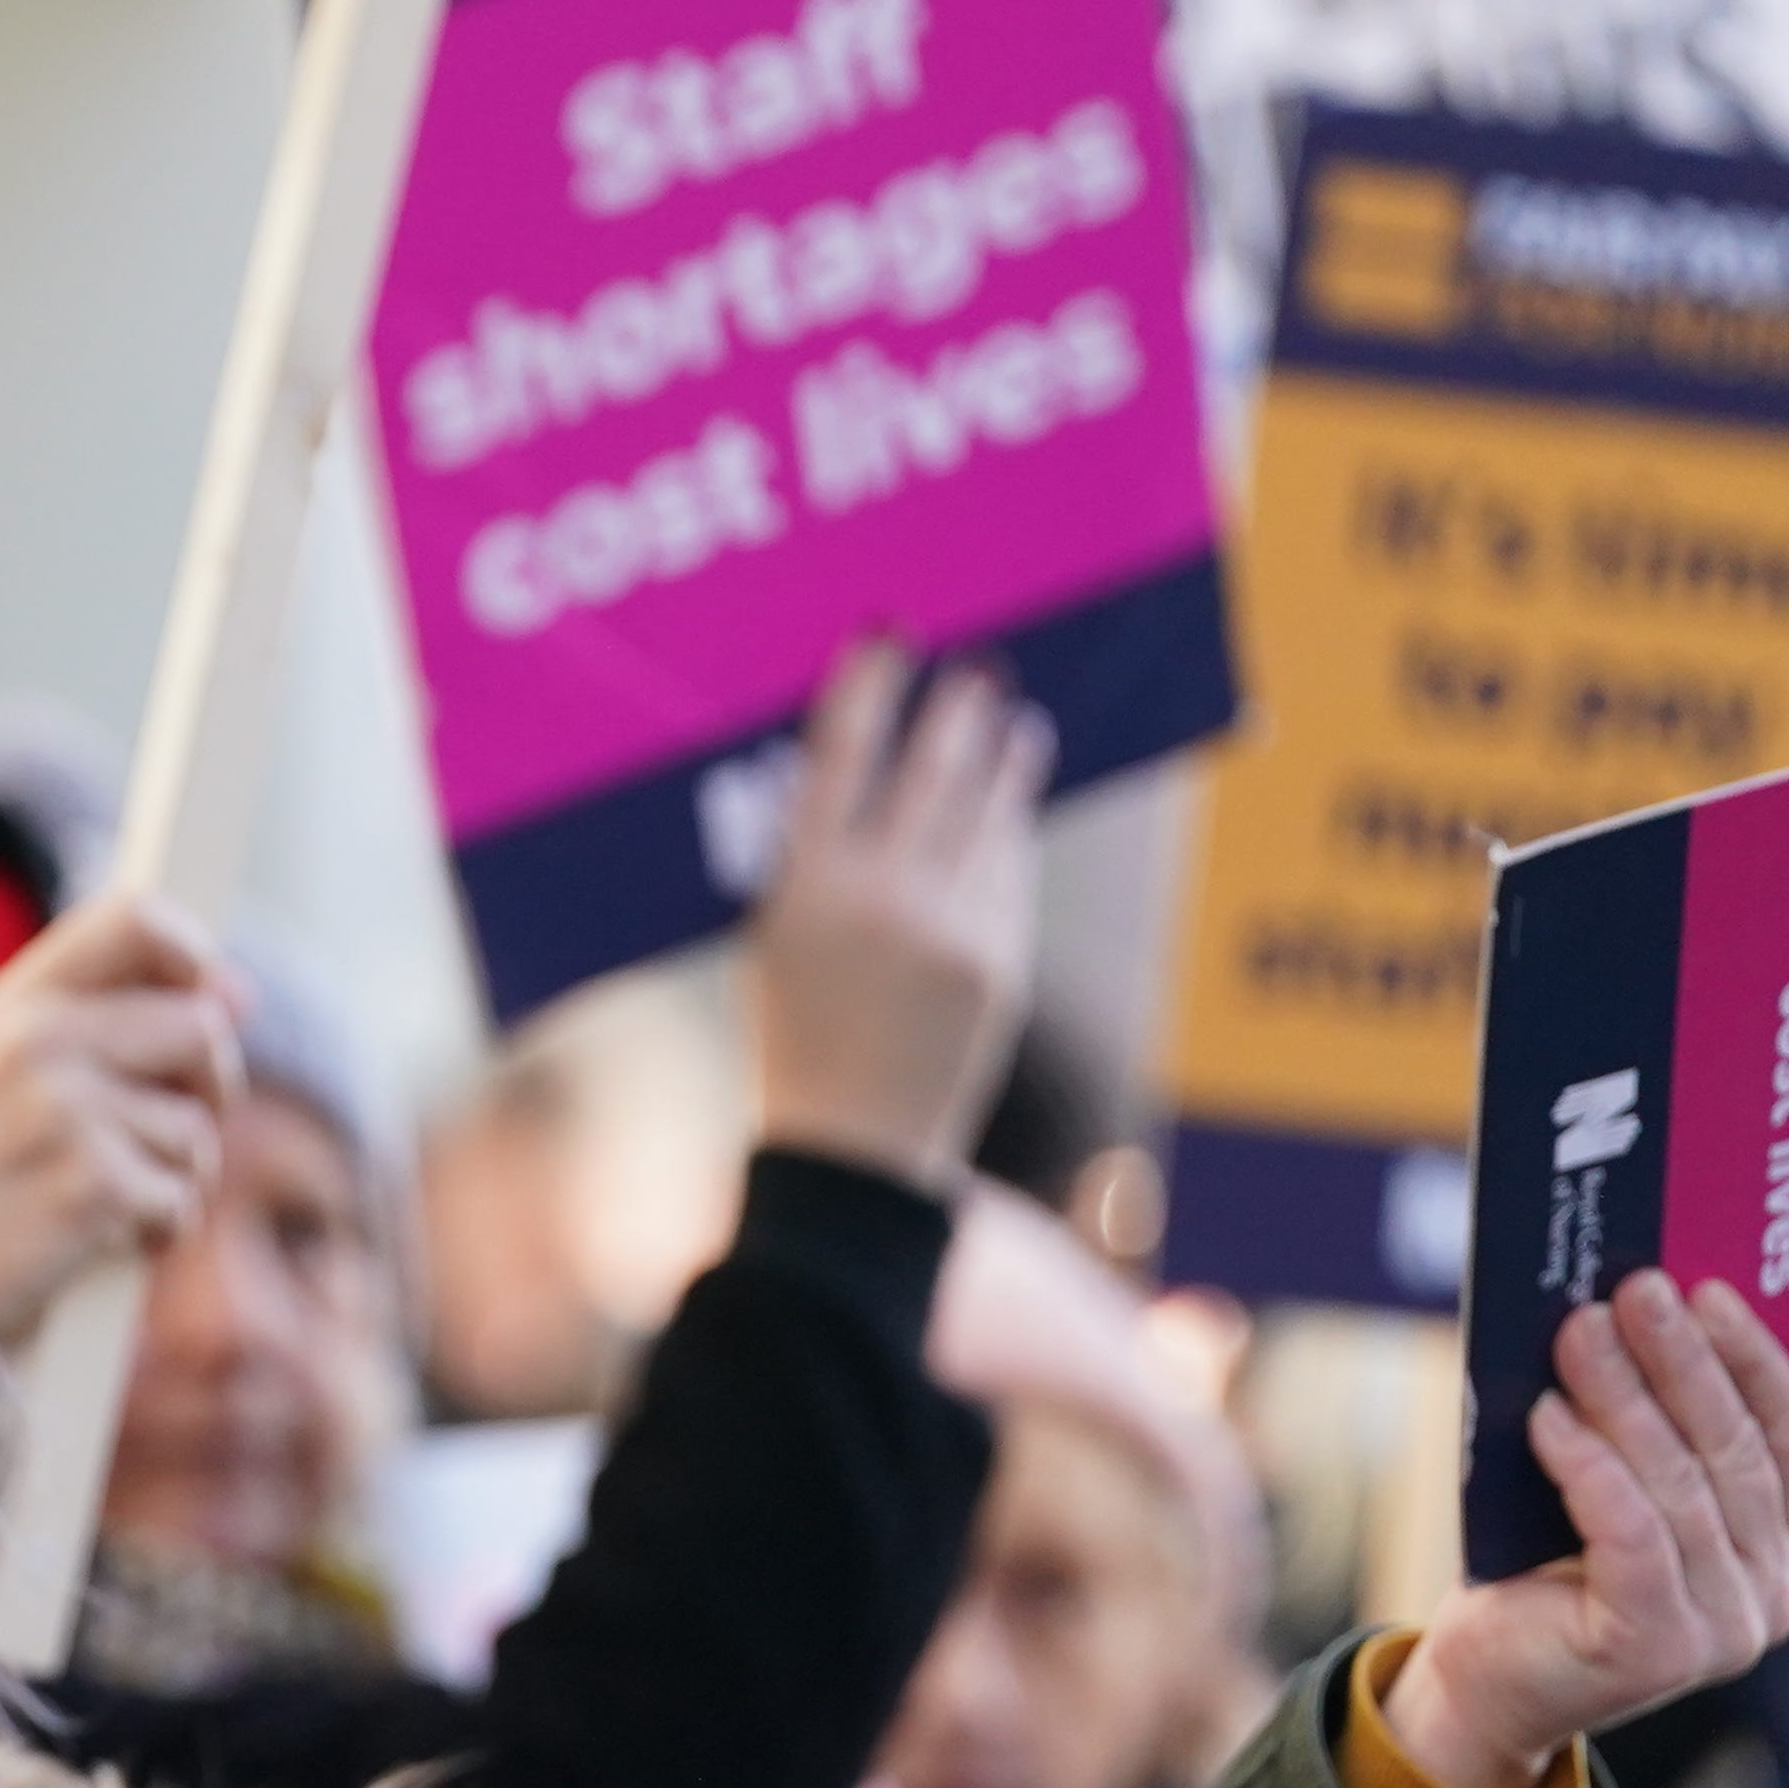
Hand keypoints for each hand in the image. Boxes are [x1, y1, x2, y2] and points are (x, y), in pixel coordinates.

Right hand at [0, 894, 245, 1350]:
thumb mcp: (13, 1081)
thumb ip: (116, 1022)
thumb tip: (239, 994)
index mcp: (14, 1003)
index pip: (140, 918)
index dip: (194, 960)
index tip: (198, 1005)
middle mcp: (36, 1038)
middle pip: (202, 1028)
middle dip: (205, 1093)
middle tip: (142, 1142)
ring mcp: (63, 1110)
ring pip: (198, 1126)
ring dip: (172, 1178)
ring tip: (96, 1202)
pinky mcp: (93, 1184)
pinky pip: (184, 1199)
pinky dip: (154, 1234)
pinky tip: (93, 1244)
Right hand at [750, 638, 1050, 1189]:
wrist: (849, 1148)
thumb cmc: (793, 1040)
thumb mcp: (774, 943)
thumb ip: (812, 865)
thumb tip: (858, 779)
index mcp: (803, 891)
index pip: (836, 759)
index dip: (866, 691)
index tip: (887, 640)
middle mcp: (879, 900)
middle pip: (931, 771)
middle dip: (956, 711)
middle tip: (975, 669)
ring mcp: (949, 929)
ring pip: (986, 814)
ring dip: (1002, 758)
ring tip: (1013, 720)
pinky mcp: (999, 959)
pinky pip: (1009, 872)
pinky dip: (1011, 831)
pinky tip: (1014, 805)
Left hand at [1385, 1274, 1788, 1787]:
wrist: (1477, 1685)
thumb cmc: (1535, 1574)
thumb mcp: (1598, 1494)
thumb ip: (1634, 1437)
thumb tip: (1614, 1319)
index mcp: (1770, 1550)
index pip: (1786, 1442)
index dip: (1751, 1361)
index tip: (1708, 1290)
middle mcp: (1765, 1594)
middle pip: (1733, 1454)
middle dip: (1684, 1361)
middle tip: (1638, 1290)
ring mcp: (1721, 1629)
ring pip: (1679, 1488)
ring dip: (1626, 1398)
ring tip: (1580, 1332)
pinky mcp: (1656, 1649)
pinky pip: (1630, 1534)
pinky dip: (1588, 1467)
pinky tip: (1546, 1417)